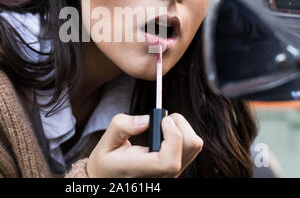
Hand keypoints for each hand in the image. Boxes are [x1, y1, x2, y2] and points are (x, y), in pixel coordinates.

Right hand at [86, 113, 202, 177]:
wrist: (108, 179)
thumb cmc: (107, 161)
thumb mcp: (106, 142)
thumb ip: (123, 126)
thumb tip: (146, 120)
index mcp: (142, 172)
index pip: (169, 161)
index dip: (173, 136)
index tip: (163, 120)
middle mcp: (162, 177)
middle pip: (190, 148)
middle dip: (179, 125)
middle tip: (162, 120)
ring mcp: (171, 174)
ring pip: (194, 147)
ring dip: (182, 129)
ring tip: (163, 127)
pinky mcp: (176, 169)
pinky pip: (190, 149)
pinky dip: (181, 135)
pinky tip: (165, 135)